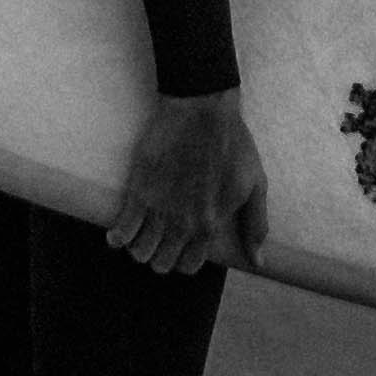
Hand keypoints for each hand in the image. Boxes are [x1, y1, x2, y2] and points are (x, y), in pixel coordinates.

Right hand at [106, 87, 268, 276]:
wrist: (202, 109)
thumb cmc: (232, 143)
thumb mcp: (255, 184)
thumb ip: (255, 225)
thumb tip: (258, 261)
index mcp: (211, 224)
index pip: (190, 265)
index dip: (183, 259)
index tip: (179, 247)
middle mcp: (184, 224)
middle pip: (162, 263)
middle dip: (159, 256)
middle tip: (158, 240)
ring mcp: (159, 209)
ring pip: (140, 252)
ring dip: (138, 248)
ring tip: (138, 235)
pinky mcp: (139, 191)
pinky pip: (121, 230)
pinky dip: (117, 237)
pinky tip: (117, 234)